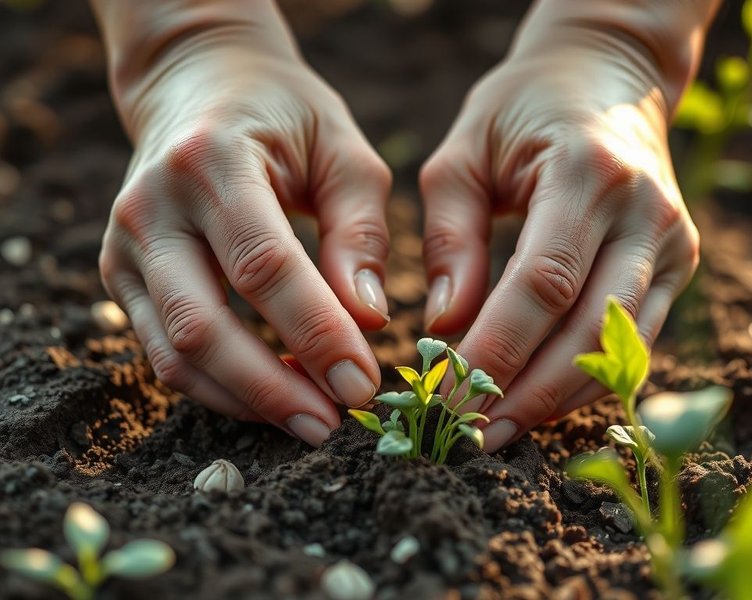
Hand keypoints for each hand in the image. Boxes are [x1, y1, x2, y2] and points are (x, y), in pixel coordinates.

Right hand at [95, 5, 390, 445]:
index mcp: (213, 161)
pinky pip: (163, 350)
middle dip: (271, 389)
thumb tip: (369, 322)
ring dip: (244, 399)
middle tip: (332, 425)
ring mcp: (125, 244)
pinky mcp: (120, 274)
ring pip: (174, 352)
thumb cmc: (284, 115)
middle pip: (202, 325)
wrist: (199, 86)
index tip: (363, 386)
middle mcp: (153, 206)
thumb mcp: (342, 151)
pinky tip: (268, 397)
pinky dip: (217, 385)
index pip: (264, 266)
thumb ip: (358, 232)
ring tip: (309, 421)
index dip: (316, 334)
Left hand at [420, 3, 715, 451]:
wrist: (607, 77)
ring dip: (558, 398)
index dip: (496, 349)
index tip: (447, 397)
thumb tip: (445, 328)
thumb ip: (451, 242)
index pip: (543, 284)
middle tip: (470, 435)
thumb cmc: (521, 111)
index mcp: (587, 174)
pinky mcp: (679, 263)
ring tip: (498, 432)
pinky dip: (587, 377)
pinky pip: (637, 339)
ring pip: (623, 347)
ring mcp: (673, 242)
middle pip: (591, 329)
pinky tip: (539, 401)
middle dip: (527, 392)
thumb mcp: (463, 156)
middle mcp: (646, 213)